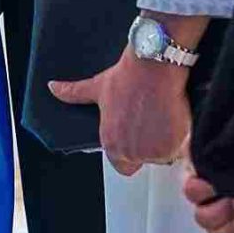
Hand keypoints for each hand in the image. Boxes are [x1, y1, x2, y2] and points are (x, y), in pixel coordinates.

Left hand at [49, 47, 191, 175]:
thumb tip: (52, 88)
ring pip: (163, 156)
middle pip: (145, 160)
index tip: (135, 135)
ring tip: (160, 116)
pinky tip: (173, 118)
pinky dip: (180, 139)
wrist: (153, 66)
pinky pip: (180, 151)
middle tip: (150, 122)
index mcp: (112, 143)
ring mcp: (155, 151)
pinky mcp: (175, 146)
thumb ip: (73, 94)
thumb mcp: (96, 87)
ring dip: (164, 142)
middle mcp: (133, 152)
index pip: (121, 165)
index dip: (129, 153)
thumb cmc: (128, 77)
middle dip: (149, 146)